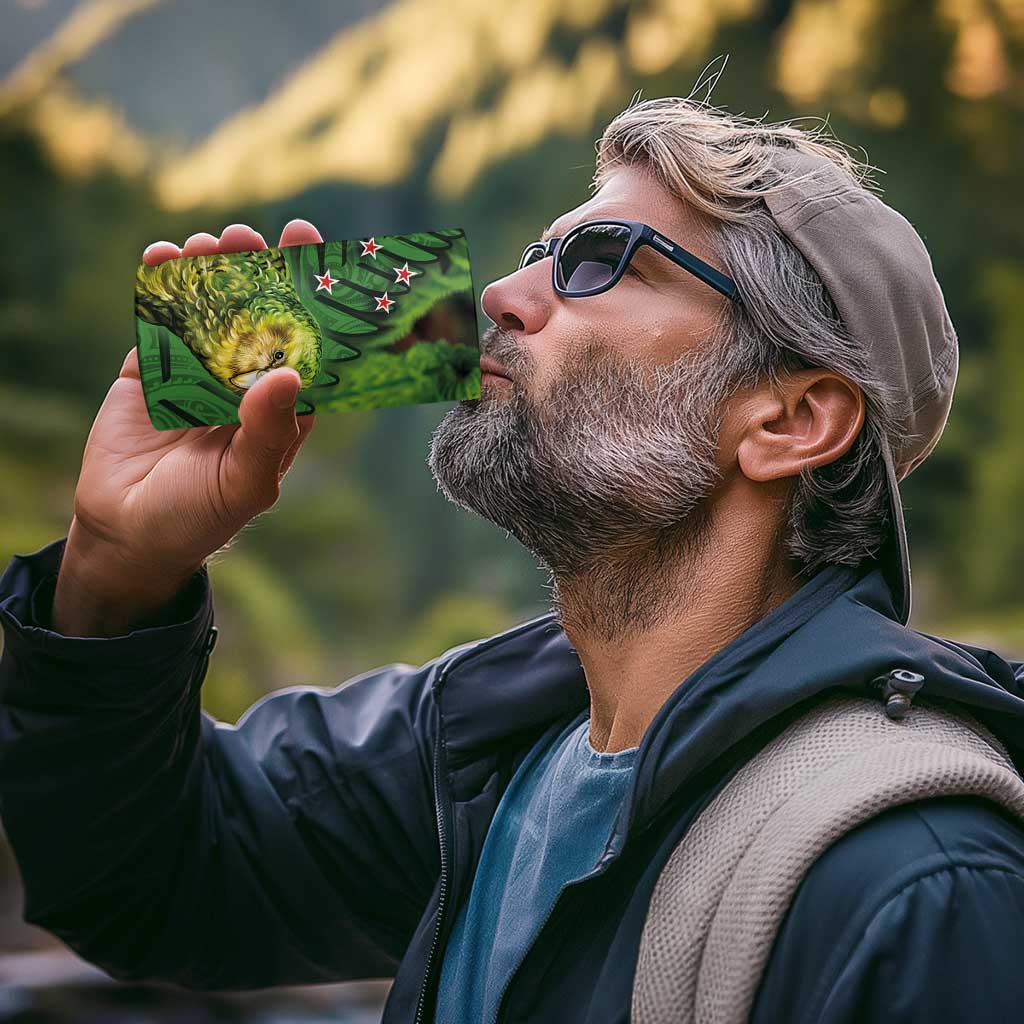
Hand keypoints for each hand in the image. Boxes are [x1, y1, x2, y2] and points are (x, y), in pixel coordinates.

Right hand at [52, 220, 322, 636]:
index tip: (316, 262)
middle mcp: (244, 385)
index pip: (305, 348)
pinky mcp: (152, 370)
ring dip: (212, 273)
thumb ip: (268, 432)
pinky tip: (164, 257)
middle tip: (255, 237)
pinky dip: (161, 288)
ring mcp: (198, 373)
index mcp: (281, 410)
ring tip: (211, 242)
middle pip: (258, 318)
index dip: (313, 305)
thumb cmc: (200, 517)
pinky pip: (160, 322)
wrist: (127, 534)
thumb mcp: (244, 482)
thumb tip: (290, 373)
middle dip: (259, 274)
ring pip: (210, 311)